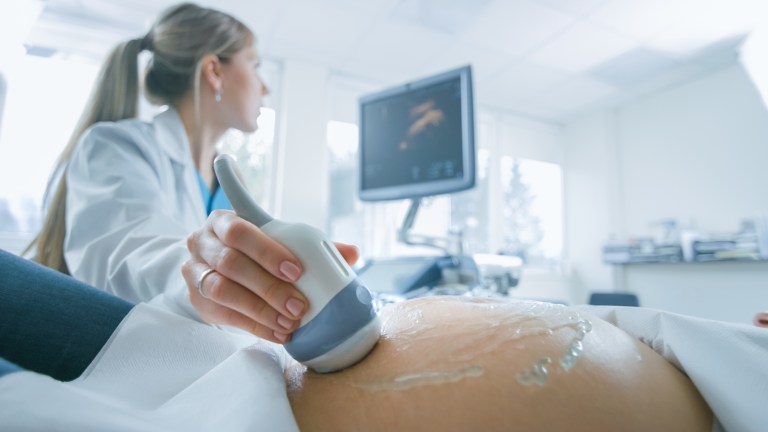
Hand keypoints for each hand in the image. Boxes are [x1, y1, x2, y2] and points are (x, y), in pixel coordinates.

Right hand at [182, 210, 359, 343]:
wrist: (215, 266)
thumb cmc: (253, 250)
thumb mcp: (276, 242)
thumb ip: (312, 245)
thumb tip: (352, 253)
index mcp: (223, 221)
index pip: (241, 231)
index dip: (268, 251)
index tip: (296, 270)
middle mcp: (202, 242)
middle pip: (231, 263)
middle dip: (269, 287)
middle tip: (298, 306)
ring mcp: (194, 271)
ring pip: (223, 290)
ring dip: (260, 310)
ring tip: (289, 324)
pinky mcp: (195, 299)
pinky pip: (224, 315)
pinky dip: (255, 326)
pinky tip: (277, 333)